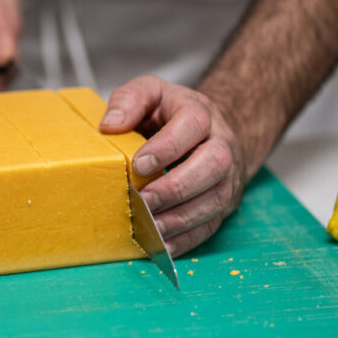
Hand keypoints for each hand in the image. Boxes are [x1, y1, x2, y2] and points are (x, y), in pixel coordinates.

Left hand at [100, 76, 246, 256]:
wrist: (213, 131)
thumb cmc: (174, 113)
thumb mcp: (150, 92)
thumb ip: (129, 100)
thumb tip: (110, 125)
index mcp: (201, 114)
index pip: (192, 125)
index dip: (167, 147)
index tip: (138, 164)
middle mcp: (221, 145)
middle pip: (212, 165)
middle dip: (176, 187)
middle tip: (143, 201)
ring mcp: (227, 177)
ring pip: (215, 200)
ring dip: (180, 218)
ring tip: (148, 227)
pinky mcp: (224, 204)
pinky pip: (210, 225)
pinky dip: (186, 240)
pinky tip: (161, 245)